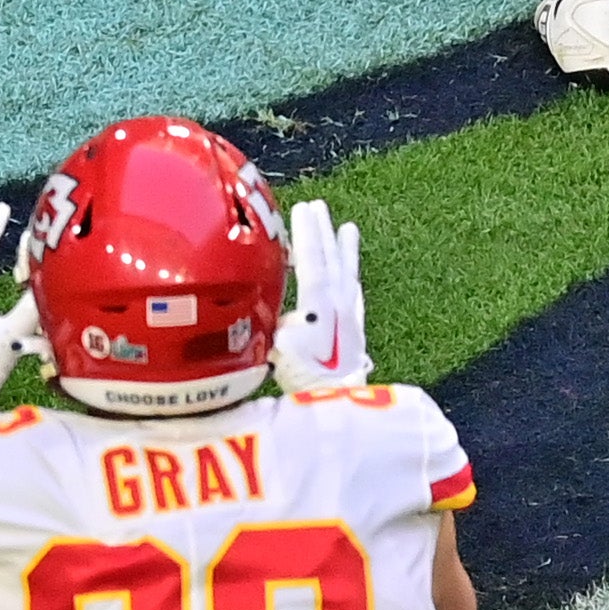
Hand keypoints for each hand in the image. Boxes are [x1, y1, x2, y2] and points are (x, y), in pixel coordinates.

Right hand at [279, 198, 373, 395]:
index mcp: (319, 305)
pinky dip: (351, 277)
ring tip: (347, 229)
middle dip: (324, 233)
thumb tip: (253, 297)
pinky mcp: (355, 331)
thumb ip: (267, 317)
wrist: (336, 401)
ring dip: (344, 251)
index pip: (313, 260)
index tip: (303, 208)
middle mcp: (338, 306)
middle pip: (331, 261)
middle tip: (319, 208)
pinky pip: (353, 293)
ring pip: (346, 275)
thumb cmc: (303, 378)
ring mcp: (350, 318)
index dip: (308, 234)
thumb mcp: (275, 344)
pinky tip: (351, 273)